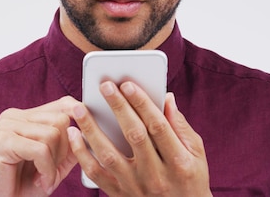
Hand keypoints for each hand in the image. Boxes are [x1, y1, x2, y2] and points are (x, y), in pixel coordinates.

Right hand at [0, 96, 79, 196]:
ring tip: (43, 178)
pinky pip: (40, 150)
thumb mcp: (52, 165)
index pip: (62, 104)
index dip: (78, 118)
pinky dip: (46, 170)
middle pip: (61, 120)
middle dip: (63, 150)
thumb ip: (69, 149)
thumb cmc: (21, 186)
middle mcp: (14, 116)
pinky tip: (40, 181)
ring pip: (52, 134)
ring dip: (53, 164)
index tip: (82, 139)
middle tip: (51, 171)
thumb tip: (89, 132)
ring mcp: (7, 126)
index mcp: (25, 117)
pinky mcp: (3, 140)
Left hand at [67, 81, 210, 195]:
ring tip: (80, 108)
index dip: (143, 103)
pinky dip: (82, 154)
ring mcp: (135, 187)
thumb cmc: (190, 178)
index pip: (158, 126)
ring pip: (109, 155)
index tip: (128, 84)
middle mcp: (156, 175)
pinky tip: (74, 135)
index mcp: (179, 162)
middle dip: (118, 107)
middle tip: (105, 86)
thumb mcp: (196, 153)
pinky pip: (96, 174)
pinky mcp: (119, 194)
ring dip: (92, 129)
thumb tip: (166, 97)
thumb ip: (180, 125)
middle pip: (134, 135)